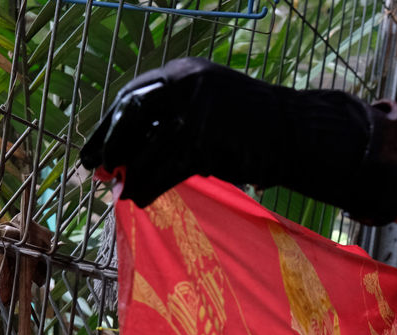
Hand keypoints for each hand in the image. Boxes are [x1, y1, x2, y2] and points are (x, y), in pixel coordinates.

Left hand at [81, 57, 285, 206]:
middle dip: (111, 143)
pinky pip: (168, 169)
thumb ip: (178, 118)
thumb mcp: (214, 107)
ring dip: (132, 174)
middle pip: (133, 113)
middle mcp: (189, 86)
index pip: (135, 94)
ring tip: (121, 193)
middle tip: (96, 168)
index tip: (97, 147)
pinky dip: (150, 187)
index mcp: (187, 73)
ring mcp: (199, 113)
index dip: (111, 123)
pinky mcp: (208, 143)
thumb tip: (132, 151)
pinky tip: (141, 200)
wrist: (300, 133)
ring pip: (150, 147)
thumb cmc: (257, 128)